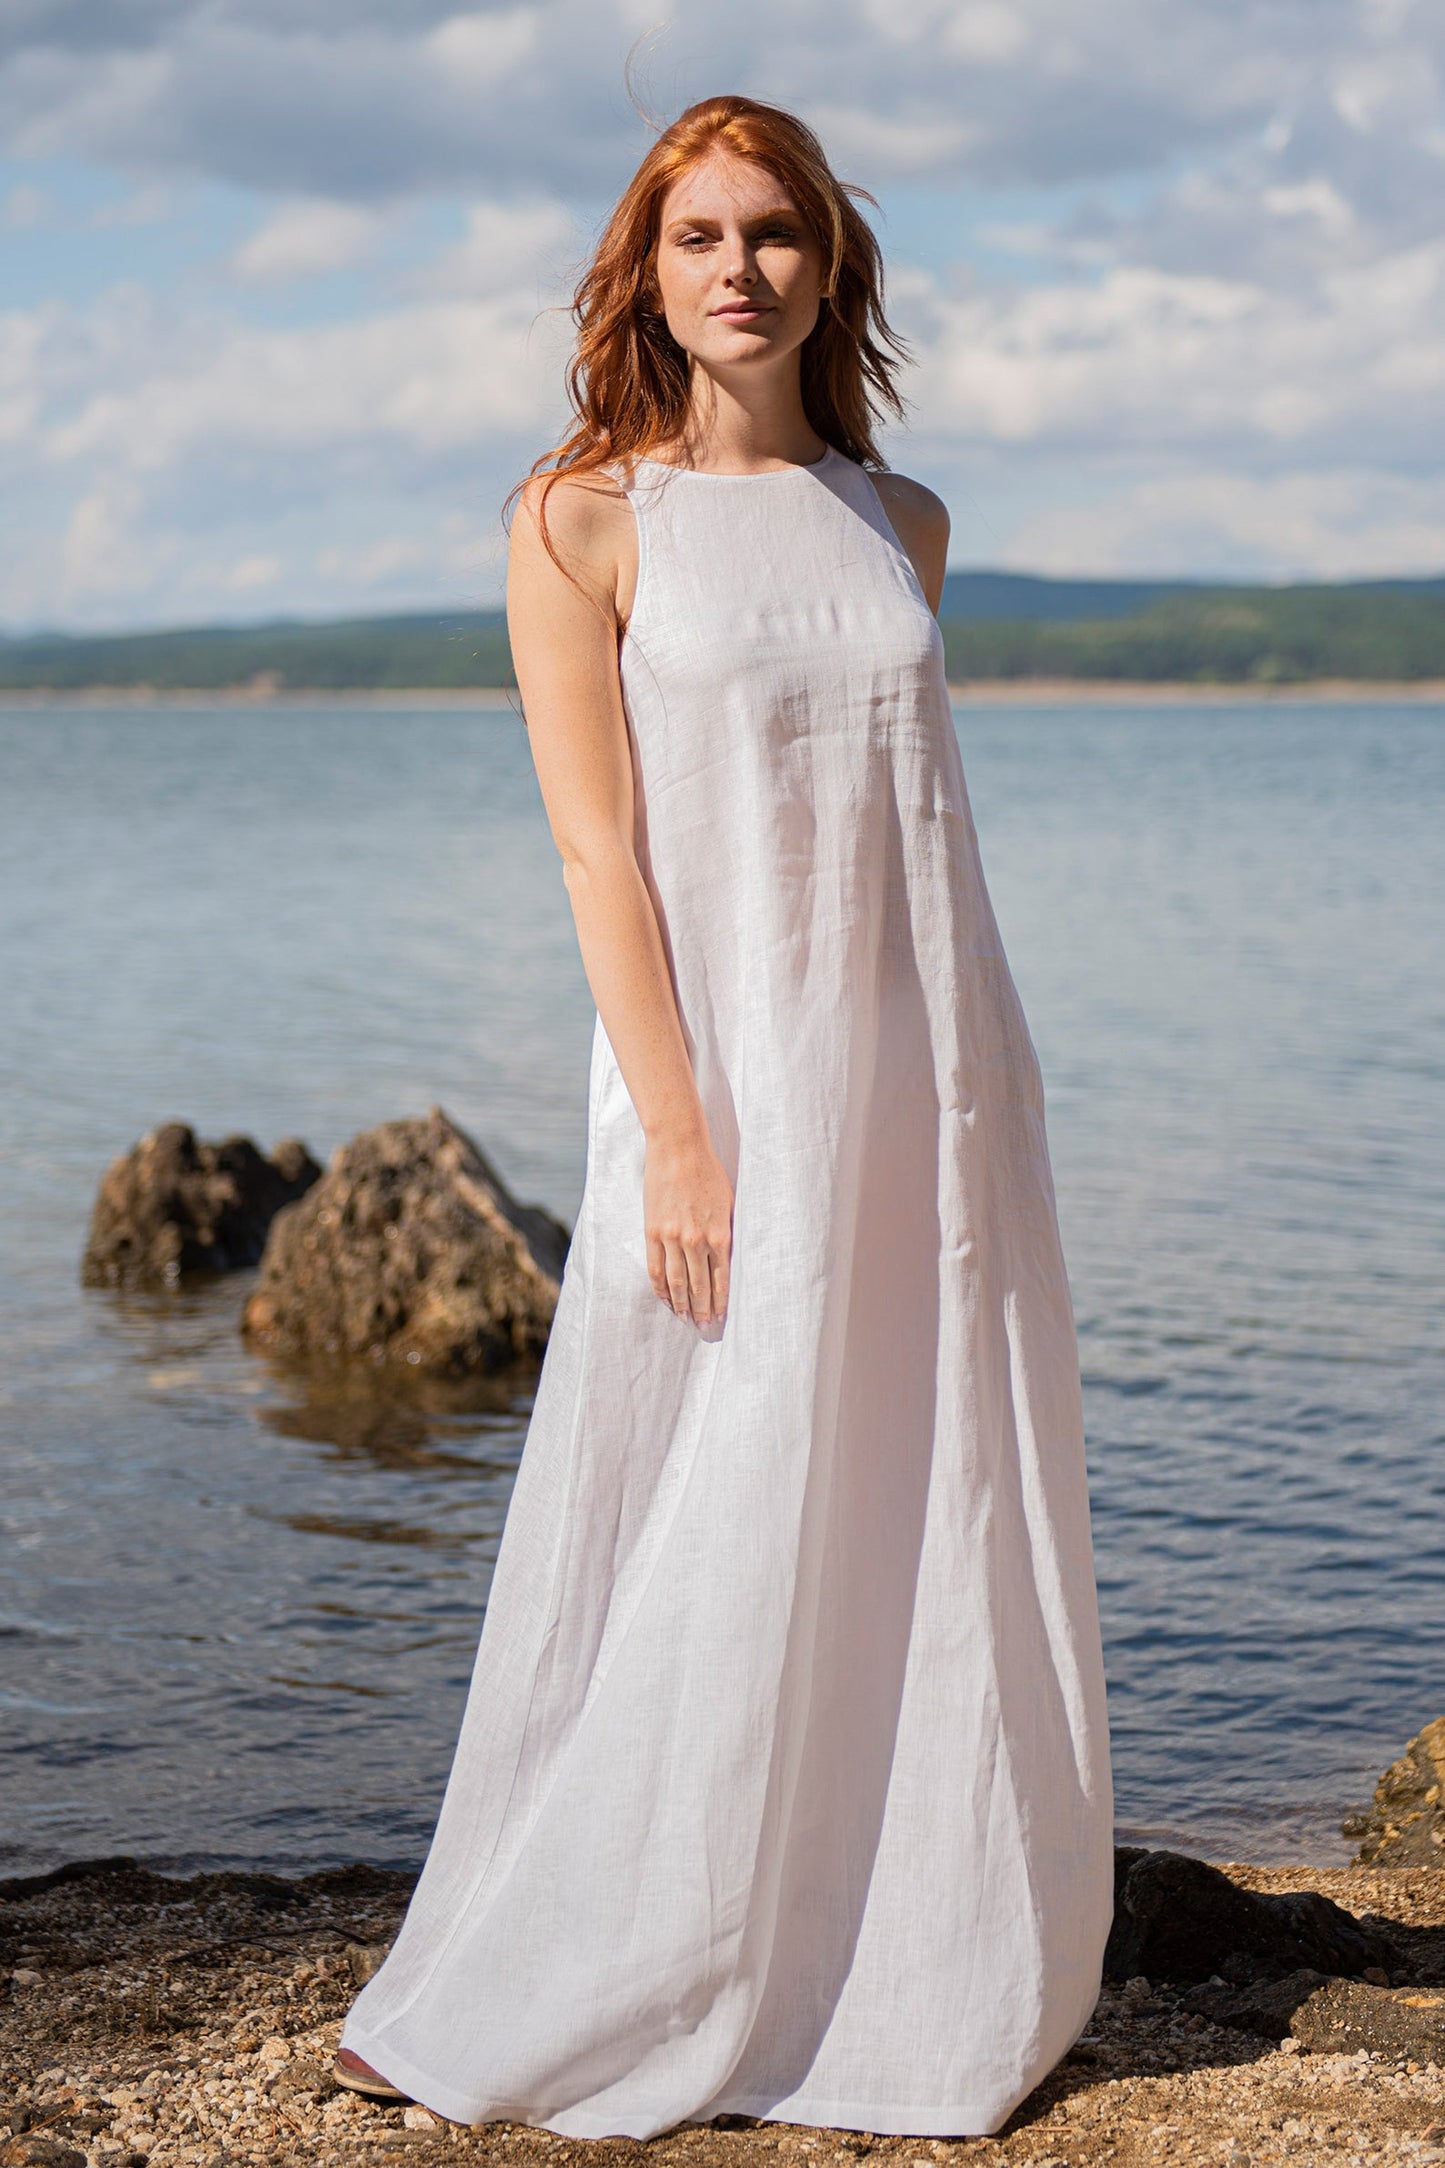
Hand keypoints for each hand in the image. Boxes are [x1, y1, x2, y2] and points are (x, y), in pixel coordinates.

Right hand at [643, 1129, 733, 1326]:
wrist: (679, 1149)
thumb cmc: (708, 1172)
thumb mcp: (729, 1202)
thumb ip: (728, 1231)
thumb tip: (728, 1258)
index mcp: (720, 1234)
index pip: (722, 1279)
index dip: (721, 1301)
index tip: (721, 1316)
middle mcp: (696, 1240)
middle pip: (699, 1285)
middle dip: (702, 1309)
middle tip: (703, 1326)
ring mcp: (672, 1238)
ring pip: (676, 1281)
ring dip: (681, 1303)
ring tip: (684, 1318)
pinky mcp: (653, 1231)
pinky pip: (655, 1267)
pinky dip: (660, 1286)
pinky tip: (664, 1298)